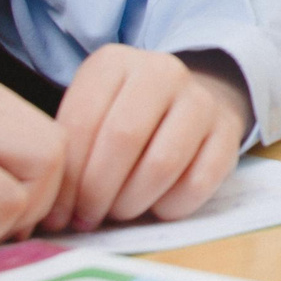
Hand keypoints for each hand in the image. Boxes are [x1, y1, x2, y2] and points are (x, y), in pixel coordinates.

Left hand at [48, 46, 248, 231]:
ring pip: (162, 164)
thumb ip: (70, 150)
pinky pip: (198, 183)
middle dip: (97, 191)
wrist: (186, 101)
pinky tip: (156, 206)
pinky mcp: (228, 133)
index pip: (83, 122)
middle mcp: (162, 72)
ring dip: (132, 202)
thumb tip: (52, 209)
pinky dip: (170, 207)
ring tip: (118, 212)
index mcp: (115, 62)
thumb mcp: (89, 115)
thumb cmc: (122, 117)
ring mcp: (200, 100)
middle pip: (123, 139)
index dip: (67, 177)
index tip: (59, 212)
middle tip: (87, 218)